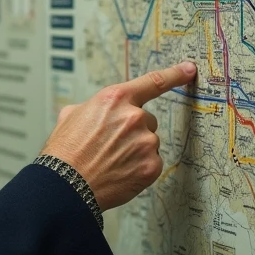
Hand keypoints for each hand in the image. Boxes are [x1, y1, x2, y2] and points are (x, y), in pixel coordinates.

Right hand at [43, 61, 196, 210]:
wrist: (66, 185)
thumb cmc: (65, 151)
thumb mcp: (70, 115)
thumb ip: (93, 106)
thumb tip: (99, 110)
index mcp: (115, 99)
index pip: (153, 82)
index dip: (175, 74)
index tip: (189, 69)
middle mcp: (134, 117)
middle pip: (147, 120)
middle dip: (133, 130)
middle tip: (110, 145)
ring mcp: (146, 142)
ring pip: (149, 142)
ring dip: (135, 150)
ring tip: (110, 160)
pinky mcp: (151, 165)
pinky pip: (151, 162)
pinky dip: (139, 167)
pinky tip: (119, 172)